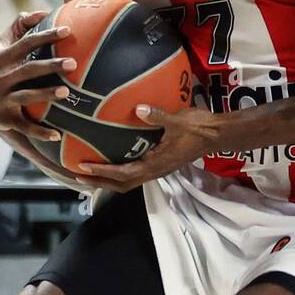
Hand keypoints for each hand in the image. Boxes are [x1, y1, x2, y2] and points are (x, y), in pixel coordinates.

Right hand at [0, 9, 74, 148]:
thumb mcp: (2, 45)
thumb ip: (19, 26)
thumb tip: (41, 12)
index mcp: (2, 57)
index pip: (25, 43)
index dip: (45, 35)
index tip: (67, 30)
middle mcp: (0, 77)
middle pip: (28, 69)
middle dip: (50, 66)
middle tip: (73, 63)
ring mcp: (1, 98)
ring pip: (25, 96)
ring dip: (45, 94)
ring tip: (66, 92)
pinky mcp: (4, 118)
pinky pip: (24, 126)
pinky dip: (40, 132)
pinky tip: (57, 135)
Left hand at [72, 104, 216, 192]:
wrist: (217, 134)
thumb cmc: (199, 128)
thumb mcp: (178, 120)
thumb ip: (157, 116)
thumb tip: (138, 109)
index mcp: (156, 164)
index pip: (123, 173)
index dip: (102, 172)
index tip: (82, 167)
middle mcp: (154, 171)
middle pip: (121, 185)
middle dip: (98, 182)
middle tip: (77, 175)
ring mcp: (157, 169)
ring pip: (128, 181)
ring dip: (107, 179)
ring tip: (89, 171)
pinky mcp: (160, 163)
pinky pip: (135, 172)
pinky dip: (119, 171)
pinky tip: (112, 159)